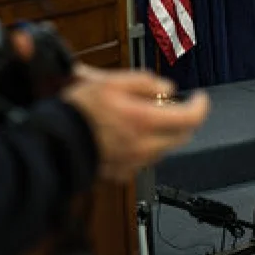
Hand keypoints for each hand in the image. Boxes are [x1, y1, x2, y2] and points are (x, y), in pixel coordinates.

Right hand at [63, 64, 208, 180]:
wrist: (53, 144)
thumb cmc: (76, 112)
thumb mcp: (110, 82)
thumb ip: (144, 82)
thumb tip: (166, 88)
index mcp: (144, 121)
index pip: (191, 118)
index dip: (200, 106)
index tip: (199, 98)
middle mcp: (144, 146)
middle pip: (181, 136)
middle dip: (182, 120)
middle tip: (172, 106)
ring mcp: (134, 162)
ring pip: (163, 149)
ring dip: (161, 133)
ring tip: (140, 117)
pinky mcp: (122, 173)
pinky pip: (143, 160)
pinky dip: (143, 147)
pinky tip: (126, 136)